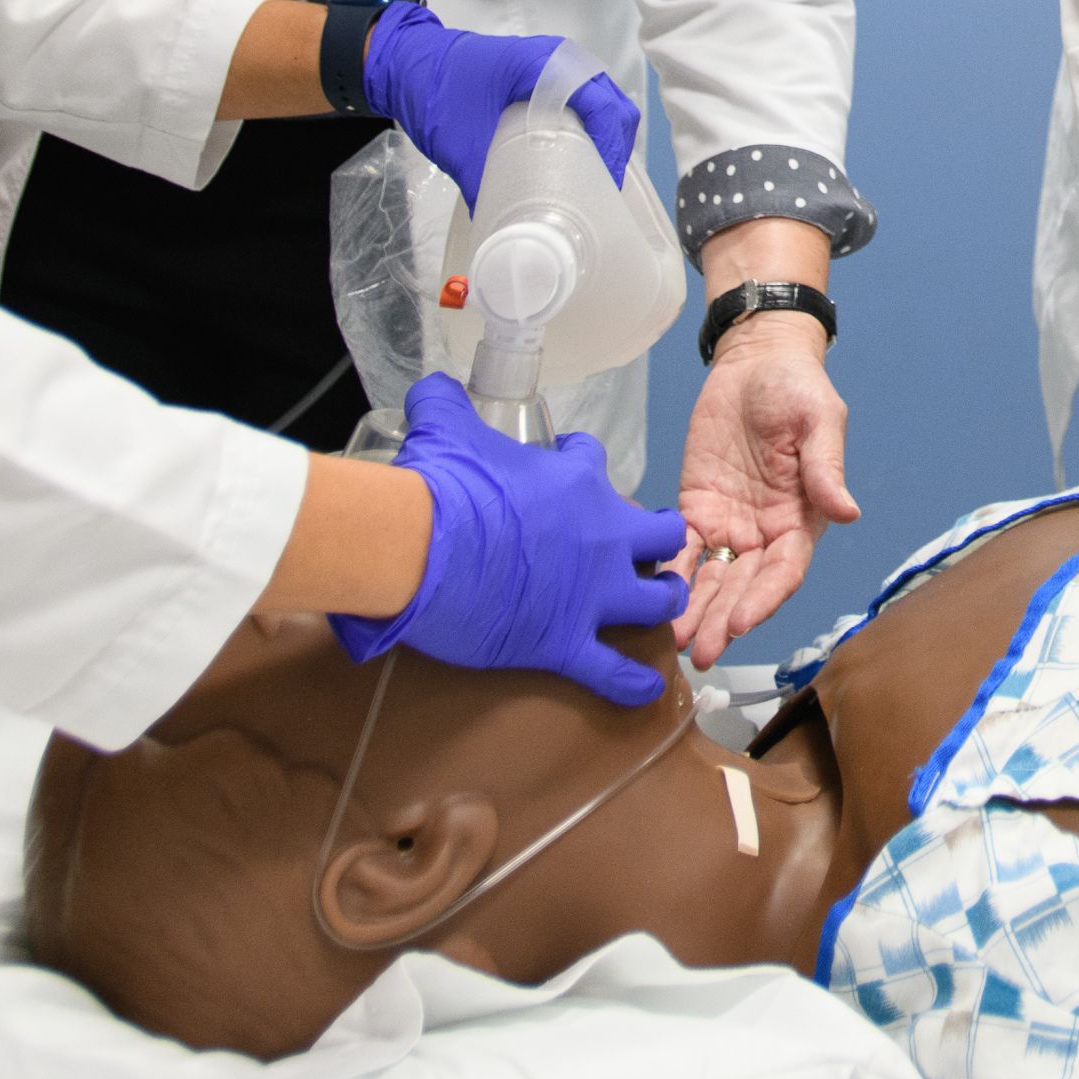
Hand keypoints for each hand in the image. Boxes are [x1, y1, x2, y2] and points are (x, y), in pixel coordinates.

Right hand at [332, 374, 686, 700]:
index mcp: (574, 481)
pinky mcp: (564, 642)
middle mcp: (599, 536)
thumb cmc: (438, 485)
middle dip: (658, 541)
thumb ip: (445, 403)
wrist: (417, 545)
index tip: (570, 465)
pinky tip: (646, 690)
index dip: (584, 462)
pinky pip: (613, 672)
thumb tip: (430, 389)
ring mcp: (589, 594)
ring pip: (656, 601)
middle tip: (641, 549)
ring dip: (661, 604)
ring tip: (659, 608)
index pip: (596, 463)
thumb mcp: (443, 426)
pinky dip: (632, 685)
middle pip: (660, 536)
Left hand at [356, 4, 637, 201]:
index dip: (612, 148)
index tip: (605, 186)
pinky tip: (578, 157)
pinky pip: (583, 99)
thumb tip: (501, 238)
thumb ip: (482, 189)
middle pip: (612, 103)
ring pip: (602, 100)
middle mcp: (559, 58)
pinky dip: (590, 127)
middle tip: (604, 188)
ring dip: (606, 137)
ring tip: (595, 178)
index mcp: (546, 66)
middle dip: (616, 147)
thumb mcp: (459, 145)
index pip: (602, 105)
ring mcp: (554, 63)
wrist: (405, 62)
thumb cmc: (435, 94)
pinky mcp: (543, 74)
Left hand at [671, 315, 858, 666]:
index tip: (740, 623)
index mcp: (800, 518)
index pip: (783, 572)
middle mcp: (764, 532)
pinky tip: (653, 595)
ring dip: (694, 610)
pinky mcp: (695, 508)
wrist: (755, 361)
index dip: (763, 601)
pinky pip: (681, 547)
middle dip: (721, 620)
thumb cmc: (797, 389)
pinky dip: (669, 572)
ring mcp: (728, 524)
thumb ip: (826, 468)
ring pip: (710, 578)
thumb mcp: (820, 422)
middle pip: (742, 587)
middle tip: (699, 651)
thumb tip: (848, 513)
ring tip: (673, 640)